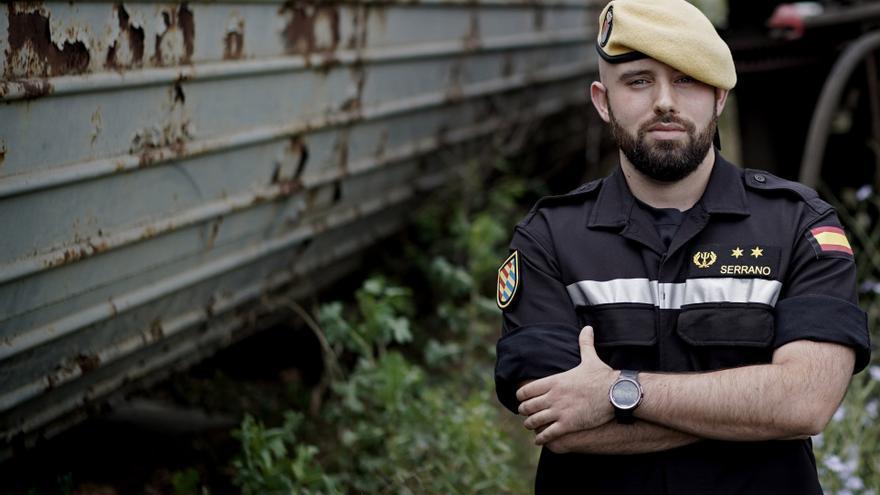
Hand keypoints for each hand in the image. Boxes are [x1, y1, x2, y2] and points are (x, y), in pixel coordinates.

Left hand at [516, 326, 615, 444]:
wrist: (616, 394)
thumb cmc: (603, 377)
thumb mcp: (591, 359)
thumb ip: (585, 344)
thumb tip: (588, 328)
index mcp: (554, 381)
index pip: (526, 390)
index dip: (521, 396)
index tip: (521, 399)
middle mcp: (553, 396)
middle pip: (527, 406)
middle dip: (524, 411)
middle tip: (525, 413)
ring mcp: (559, 411)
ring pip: (534, 421)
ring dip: (530, 424)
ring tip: (530, 426)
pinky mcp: (567, 425)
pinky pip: (547, 434)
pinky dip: (541, 438)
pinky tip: (539, 439)